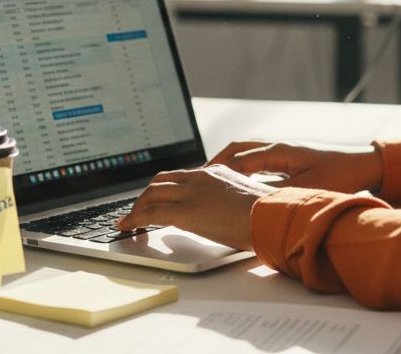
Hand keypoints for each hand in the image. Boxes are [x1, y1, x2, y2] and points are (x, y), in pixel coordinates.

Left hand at [115, 165, 273, 250]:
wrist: (272, 218)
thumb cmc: (268, 215)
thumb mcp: (246, 201)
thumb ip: (229, 202)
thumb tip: (225, 217)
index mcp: (216, 172)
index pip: (180, 175)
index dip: (163, 188)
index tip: (156, 199)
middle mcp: (200, 177)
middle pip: (161, 181)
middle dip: (146, 196)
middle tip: (138, 211)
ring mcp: (191, 192)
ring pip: (151, 194)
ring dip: (137, 208)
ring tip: (130, 223)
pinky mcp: (185, 211)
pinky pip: (150, 212)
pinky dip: (134, 219)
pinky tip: (128, 227)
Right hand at [207, 140, 381, 193]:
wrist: (366, 165)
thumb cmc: (342, 176)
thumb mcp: (307, 190)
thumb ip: (277, 195)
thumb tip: (249, 201)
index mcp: (280, 151)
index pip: (238, 159)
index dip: (216, 171)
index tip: (199, 183)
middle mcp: (278, 148)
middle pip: (236, 150)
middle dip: (214, 164)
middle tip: (195, 181)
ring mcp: (283, 152)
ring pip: (245, 154)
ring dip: (226, 165)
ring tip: (209, 182)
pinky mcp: (288, 160)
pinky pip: (256, 160)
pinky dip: (241, 169)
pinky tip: (236, 184)